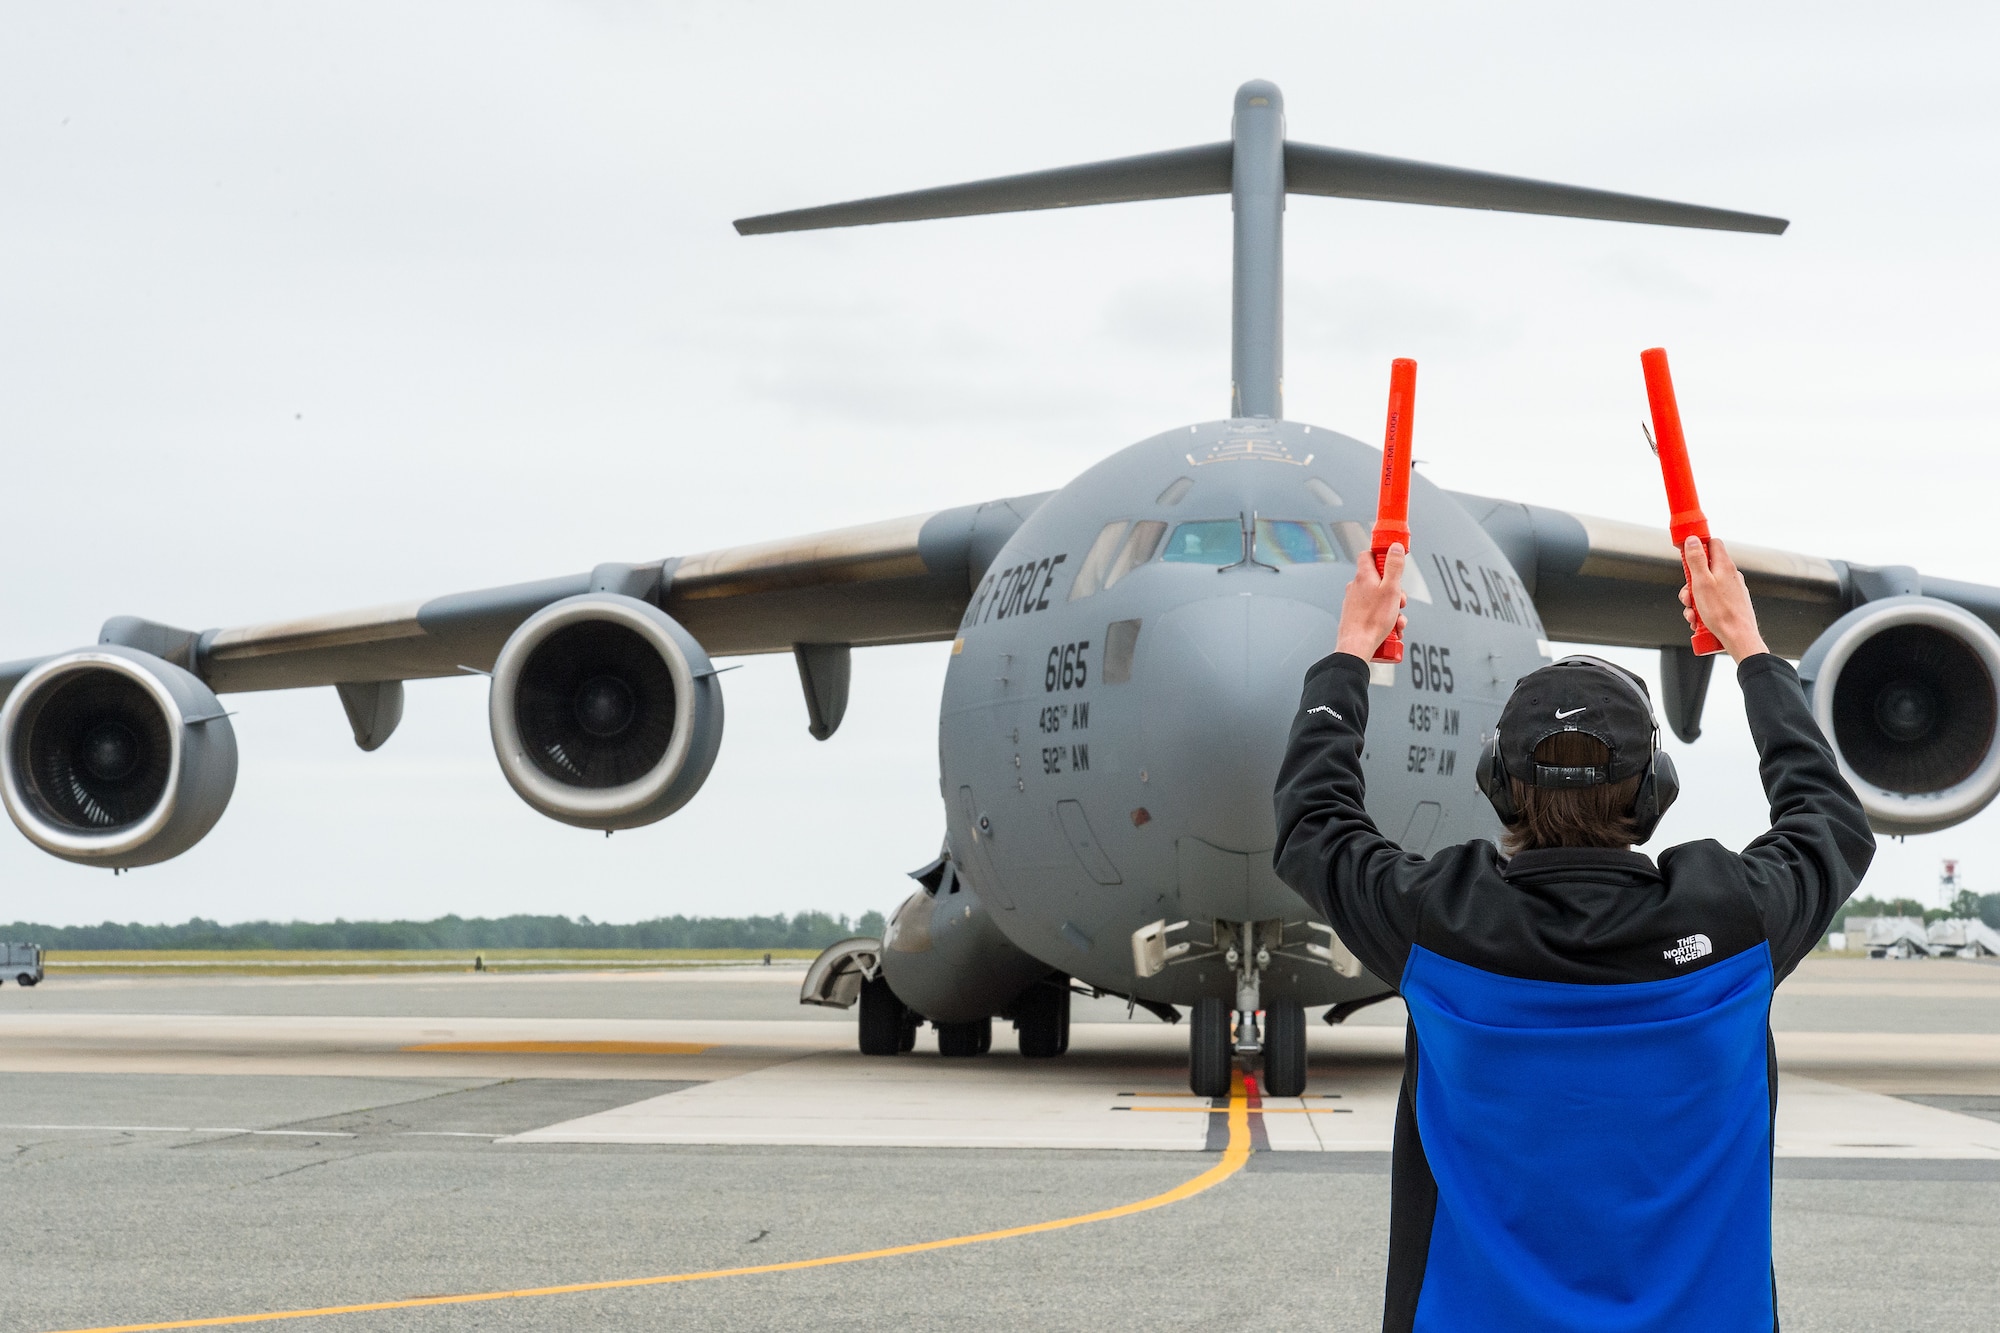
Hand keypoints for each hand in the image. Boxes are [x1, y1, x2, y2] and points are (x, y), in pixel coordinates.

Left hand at [1336, 543, 1408, 659]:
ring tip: (1397, 621)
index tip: (1393, 562)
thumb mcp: (1391, 589)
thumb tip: (1395, 547)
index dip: (1381, 556)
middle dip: (1394, 591)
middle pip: (1379, 580)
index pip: (1368, 555)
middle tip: (1400, 602)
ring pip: (1379, 599)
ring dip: (1392, 609)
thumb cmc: (1372, 619)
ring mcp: (1353, 602)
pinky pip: (1373, 613)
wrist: (1356, 646)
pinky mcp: (1354, 616)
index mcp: (1363, 576)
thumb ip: (1394, 566)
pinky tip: (1392, 630)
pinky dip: (1384, 619)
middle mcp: (1355, 587)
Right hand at [1681, 536, 1768, 662]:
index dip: (1698, 546)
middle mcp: (1731, 575)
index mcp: (1724, 566)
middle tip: (1687, 596)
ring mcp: (1733, 590)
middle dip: (1690, 583)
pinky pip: (1713, 601)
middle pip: (1705, 569)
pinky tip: (1700, 620)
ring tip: (1693, 613)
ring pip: (1707, 588)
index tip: (1686, 555)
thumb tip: (1692, 540)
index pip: (1712, 543)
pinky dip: (1703, 609)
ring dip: (1694, 600)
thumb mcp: (1701, 582)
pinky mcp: (1732, 603)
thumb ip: (1696, 559)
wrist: (1739, 637)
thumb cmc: (1721, 612)